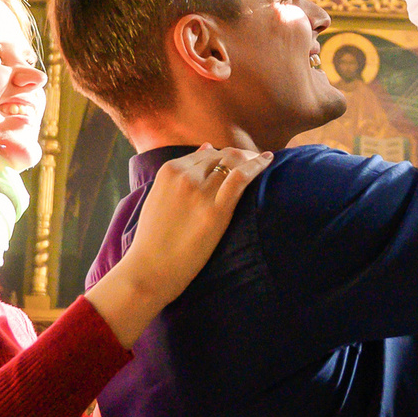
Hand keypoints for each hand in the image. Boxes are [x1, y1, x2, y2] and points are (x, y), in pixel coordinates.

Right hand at [86, 145, 271, 346]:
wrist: (149, 269)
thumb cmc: (154, 239)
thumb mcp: (160, 196)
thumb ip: (182, 173)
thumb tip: (207, 147)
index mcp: (170, 170)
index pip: (207, 153)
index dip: (226, 156)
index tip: (239, 161)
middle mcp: (185, 175)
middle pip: (223, 156)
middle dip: (241, 157)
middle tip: (255, 162)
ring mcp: (200, 192)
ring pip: (234, 162)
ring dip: (251, 160)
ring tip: (263, 162)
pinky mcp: (215, 210)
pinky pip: (242, 177)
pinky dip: (257, 165)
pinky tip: (268, 161)